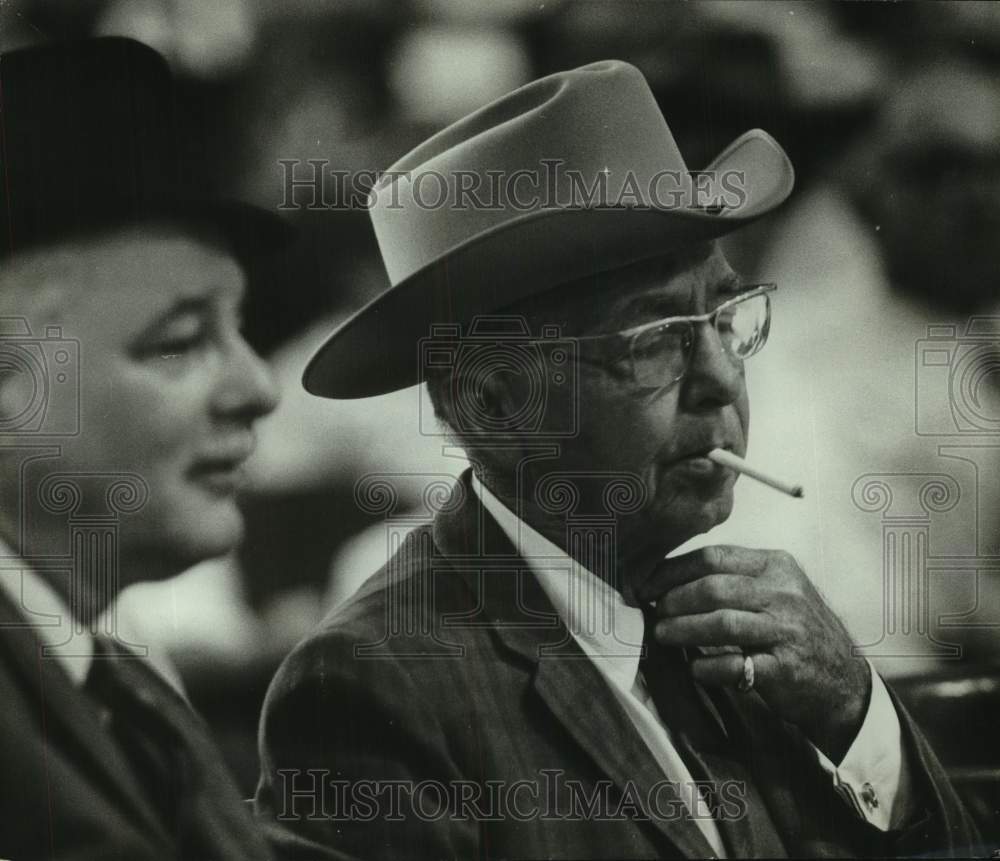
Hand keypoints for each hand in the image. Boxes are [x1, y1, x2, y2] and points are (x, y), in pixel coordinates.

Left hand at [639, 545, 870, 761]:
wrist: (843, 681)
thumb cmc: (795, 631)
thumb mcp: (776, 591)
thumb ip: (734, 579)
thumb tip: (670, 578)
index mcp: (776, 566)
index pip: (714, 557)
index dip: (673, 570)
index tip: (647, 582)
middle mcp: (784, 594)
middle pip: (713, 587)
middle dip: (674, 599)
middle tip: (654, 611)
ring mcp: (787, 630)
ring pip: (721, 623)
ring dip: (683, 629)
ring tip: (662, 635)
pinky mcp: (785, 668)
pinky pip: (736, 665)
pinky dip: (708, 667)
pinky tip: (694, 669)